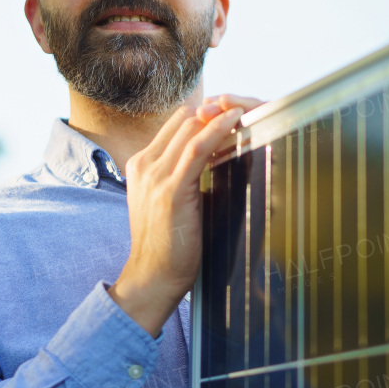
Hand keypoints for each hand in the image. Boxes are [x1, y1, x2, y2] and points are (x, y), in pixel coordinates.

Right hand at [110, 95, 264, 336]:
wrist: (152, 277)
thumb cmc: (168, 247)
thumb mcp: (169, 203)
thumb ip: (183, 180)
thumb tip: (215, 166)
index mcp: (142, 166)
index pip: (176, 126)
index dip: (205, 117)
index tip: (232, 116)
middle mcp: (144, 165)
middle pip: (183, 121)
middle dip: (215, 112)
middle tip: (246, 110)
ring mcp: (154, 175)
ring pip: (190, 129)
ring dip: (220, 116)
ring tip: (247, 111)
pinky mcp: (170, 189)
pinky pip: (197, 148)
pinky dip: (218, 130)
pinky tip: (236, 122)